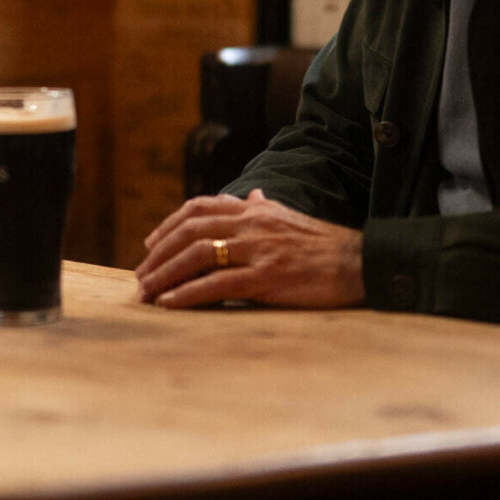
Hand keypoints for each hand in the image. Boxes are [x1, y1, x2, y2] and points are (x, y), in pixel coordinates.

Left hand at [135, 189, 365, 310]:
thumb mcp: (290, 218)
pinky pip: (217, 284)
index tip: (150, 244)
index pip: (199, 208)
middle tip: (141, 275)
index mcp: (254, 211)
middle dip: (159, 254)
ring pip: (197, 256)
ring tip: (147, 293)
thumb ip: (265, 208)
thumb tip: (254, 195)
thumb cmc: (323, 245)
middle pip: (190, 232)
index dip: (169, 225)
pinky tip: (170, 303)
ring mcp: (258, 250)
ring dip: (166, 274)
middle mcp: (251, 225)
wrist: (358, 262)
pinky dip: (188, 293)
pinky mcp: (266, 277)